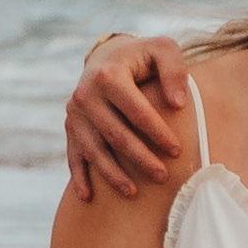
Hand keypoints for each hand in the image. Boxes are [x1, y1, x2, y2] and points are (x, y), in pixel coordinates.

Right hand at [63, 34, 201, 204]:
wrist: (107, 57)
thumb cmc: (142, 57)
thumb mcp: (163, 50)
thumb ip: (174, 71)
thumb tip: (177, 104)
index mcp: (109, 75)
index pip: (137, 111)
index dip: (158, 133)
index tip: (177, 151)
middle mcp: (86, 94)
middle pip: (116, 136)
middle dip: (141, 159)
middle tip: (163, 177)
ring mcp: (75, 114)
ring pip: (95, 151)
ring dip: (113, 175)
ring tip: (134, 193)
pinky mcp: (70, 127)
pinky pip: (73, 156)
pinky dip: (80, 178)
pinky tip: (88, 197)